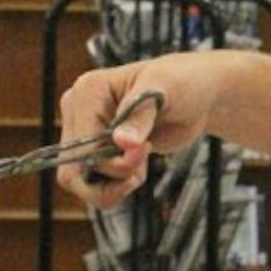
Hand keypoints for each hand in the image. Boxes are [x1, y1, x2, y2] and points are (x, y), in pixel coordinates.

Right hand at [55, 53, 218, 207]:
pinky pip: (94, 186)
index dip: (109, 161)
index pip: (79, 146)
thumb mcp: (164, 91)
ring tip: (141, 169)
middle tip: (143, 166)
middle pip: (74, 170)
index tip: (144, 149)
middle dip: (114, 175)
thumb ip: (140, 116)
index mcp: (87, 92)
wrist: (197, 96)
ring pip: (80, 183)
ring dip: (114, 186)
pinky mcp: (97, 151)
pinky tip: (138, 170)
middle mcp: (78, 113)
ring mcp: (86, 134)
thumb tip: (122, 142)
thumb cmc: (182, 82)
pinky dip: (117, 187)